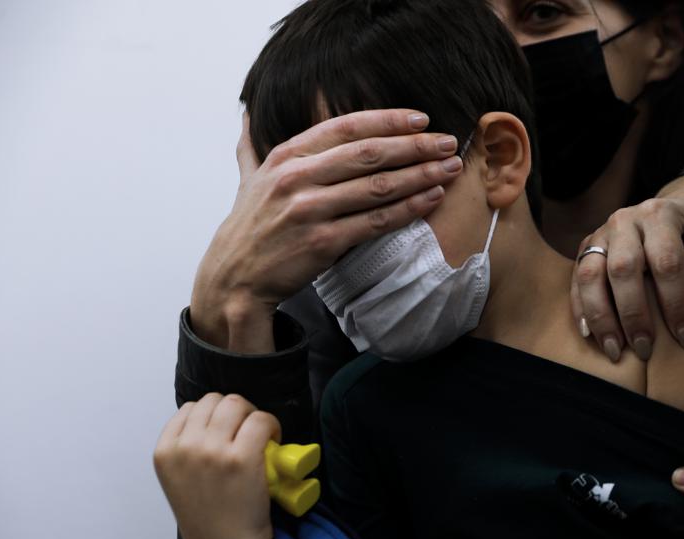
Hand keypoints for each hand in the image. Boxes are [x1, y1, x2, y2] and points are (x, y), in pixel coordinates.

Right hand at [153, 393, 280, 538]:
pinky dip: (271, 425)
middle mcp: (184, 448)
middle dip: (235, 411)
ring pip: (237, 404)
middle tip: (248, 433)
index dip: (214, 416)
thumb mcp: (180, 479)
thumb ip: (188, 448)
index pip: (190, 408)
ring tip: (261, 436)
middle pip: (214, 400)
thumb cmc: (209, 517)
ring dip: (253, 416)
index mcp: (164, 452)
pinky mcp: (241, 458)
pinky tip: (273, 441)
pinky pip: (261, 420)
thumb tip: (216, 418)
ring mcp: (211, 451)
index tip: (227, 433)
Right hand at [191, 110, 464, 352]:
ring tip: (449, 168)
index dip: (386, 119)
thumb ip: (252, 146)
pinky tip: (431, 198)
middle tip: (448, 141)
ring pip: (377, 186)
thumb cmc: (250, 227)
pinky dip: (408, 208)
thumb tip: (247, 115)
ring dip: (420, 175)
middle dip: (414, 145)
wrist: (234, 279)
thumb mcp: (247, 179)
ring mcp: (309, 211)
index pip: (344, 127)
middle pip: (368, 153)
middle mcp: (296, 179)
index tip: (420, 118)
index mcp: (285, 157)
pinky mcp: (322, 243)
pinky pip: (375, 222)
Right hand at [570, 161, 683, 361]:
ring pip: (592, 274)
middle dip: (634, 314)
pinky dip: (580, 308)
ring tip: (615, 350)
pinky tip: (590, 335)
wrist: (667, 208)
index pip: (667, 262)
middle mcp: (627, 220)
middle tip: (646, 349)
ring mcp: (602, 233)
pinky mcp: (586, 247)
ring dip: (601, 316)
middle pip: (624, 268)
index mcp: (663, 215)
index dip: (675, 303)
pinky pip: (576, 279)